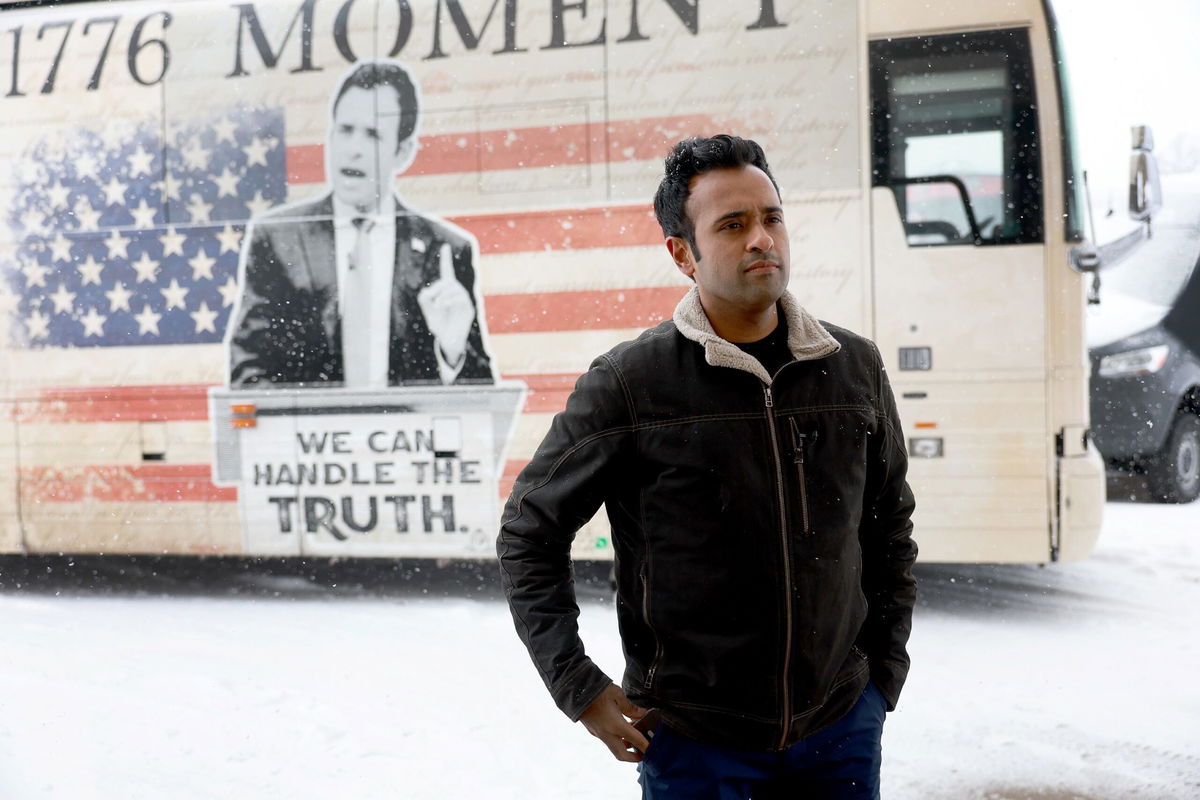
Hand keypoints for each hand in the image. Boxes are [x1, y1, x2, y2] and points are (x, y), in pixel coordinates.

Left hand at [417, 243, 473, 367]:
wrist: (448, 339)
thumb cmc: (437, 322)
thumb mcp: (426, 308)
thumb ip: (424, 296)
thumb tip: (432, 291)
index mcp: (446, 289)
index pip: (447, 271)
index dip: (446, 259)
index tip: (445, 247)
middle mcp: (456, 291)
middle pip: (447, 281)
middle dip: (437, 289)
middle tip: (432, 301)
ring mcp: (463, 298)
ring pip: (453, 288)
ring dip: (442, 295)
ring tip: (437, 306)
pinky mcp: (468, 307)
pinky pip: (458, 297)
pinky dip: (448, 300)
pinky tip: (442, 306)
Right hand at [579, 684, 651, 762]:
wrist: (574, 689)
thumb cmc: (597, 689)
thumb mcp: (617, 695)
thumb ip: (631, 707)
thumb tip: (641, 714)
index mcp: (615, 725)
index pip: (635, 740)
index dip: (646, 746)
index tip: (652, 750)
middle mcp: (606, 733)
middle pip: (622, 754)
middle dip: (634, 757)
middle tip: (643, 753)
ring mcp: (598, 733)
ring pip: (614, 748)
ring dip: (625, 748)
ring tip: (634, 739)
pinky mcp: (593, 730)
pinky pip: (607, 740)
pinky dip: (617, 739)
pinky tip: (622, 728)